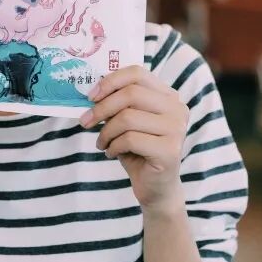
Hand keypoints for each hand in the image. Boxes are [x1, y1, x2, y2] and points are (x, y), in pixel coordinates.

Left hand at [80, 65, 188, 214]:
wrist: (156, 187)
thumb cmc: (138, 149)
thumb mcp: (126, 121)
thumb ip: (116, 103)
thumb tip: (91, 91)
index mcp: (167, 95)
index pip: (137, 73)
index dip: (110, 81)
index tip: (91, 96)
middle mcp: (176, 108)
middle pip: (130, 94)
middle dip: (101, 108)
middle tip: (85, 122)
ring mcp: (176, 129)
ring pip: (127, 118)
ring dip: (106, 132)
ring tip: (102, 143)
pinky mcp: (170, 150)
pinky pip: (130, 139)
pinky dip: (113, 146)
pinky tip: (112, 153)